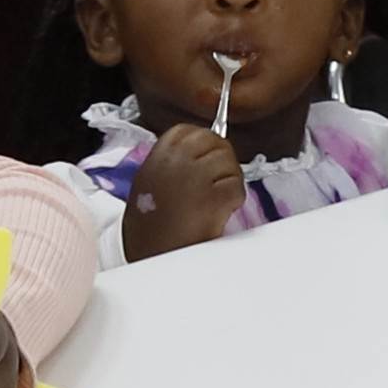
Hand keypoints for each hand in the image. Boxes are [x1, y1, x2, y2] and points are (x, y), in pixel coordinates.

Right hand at [121, 123, 245, 260]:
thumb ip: (174, 161)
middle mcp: (177, 160)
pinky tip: (218, 213)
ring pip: (230, 163)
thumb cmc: (151, 225)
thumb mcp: (152, 180)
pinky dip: (233, 201)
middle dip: (221, 161)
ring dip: (228, 181)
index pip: (192, 131)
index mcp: (160, 154)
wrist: (150, 256)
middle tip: (215, 183)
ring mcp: (196, 177)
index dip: (205, 147)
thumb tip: (202, 151)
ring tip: (213, 201)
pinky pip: (237, 188)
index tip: (206, 163)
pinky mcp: (213, 198)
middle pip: (216, 143)